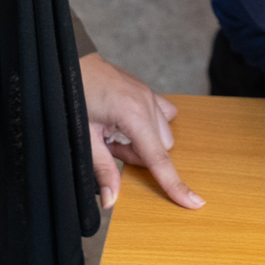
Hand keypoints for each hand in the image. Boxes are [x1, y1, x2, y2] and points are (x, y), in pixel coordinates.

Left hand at [80, 51, 200, 209]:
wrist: (69, 61)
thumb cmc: (73, 94)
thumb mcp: (84, 136)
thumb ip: (102, 169)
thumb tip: (111, 200)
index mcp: (133, 115)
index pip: (159, 159)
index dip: (175, 185)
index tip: (195, 203)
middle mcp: (147, 103)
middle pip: (160, 148)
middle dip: (138, 155)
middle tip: (109, 145)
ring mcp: (149, 94)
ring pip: (160, 134)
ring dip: (141, 141)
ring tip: (113, 133)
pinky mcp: (146, 90)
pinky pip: (161, 116)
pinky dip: (147, 127)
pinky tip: (125, 123)